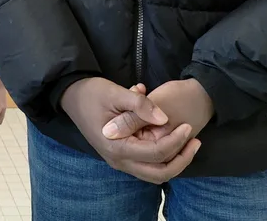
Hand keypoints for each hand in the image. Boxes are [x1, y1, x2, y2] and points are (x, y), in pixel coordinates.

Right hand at [60, 77, 199, 183]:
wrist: (71, 95)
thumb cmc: (92, 93)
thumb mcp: (116, 93)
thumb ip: (141, 105)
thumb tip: (165, 119)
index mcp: (117, 147)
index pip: (156, 152)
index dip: (176, 141)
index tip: (188, 125)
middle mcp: (119, 160)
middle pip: (159, 173)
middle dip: (181, 159)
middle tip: (195, 141)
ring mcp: (119, 160)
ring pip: (154, 173)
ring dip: (174, 160)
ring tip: (188, 142)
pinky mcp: (121, 155)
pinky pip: (147, 163)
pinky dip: (161, 154)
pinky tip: (168, 135)